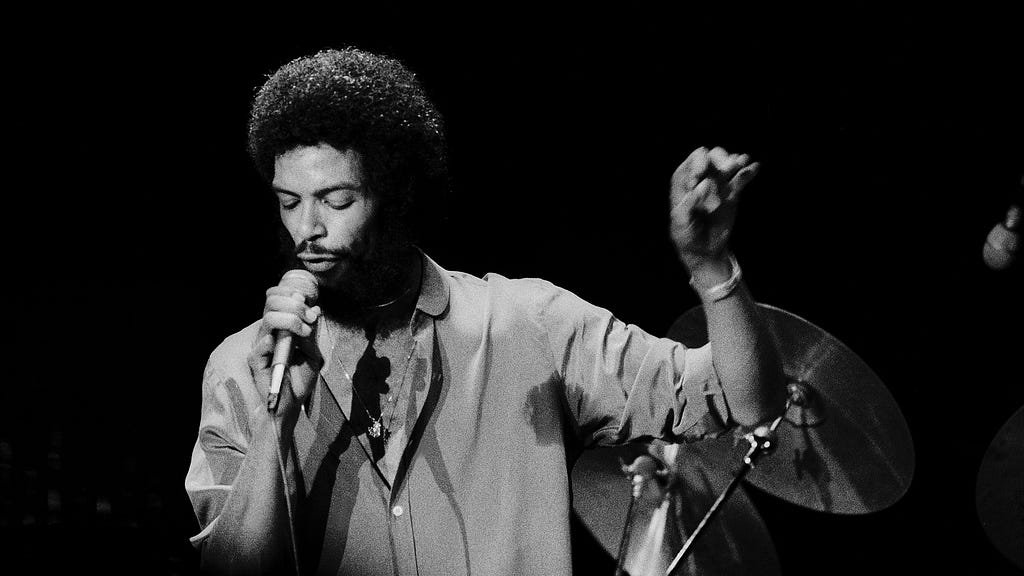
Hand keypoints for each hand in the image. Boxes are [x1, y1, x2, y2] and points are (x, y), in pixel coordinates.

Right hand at [247, 286, 322, 417]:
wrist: (291, 403)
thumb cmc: (300, 379)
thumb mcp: (313, 353)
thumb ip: (312, 333)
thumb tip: (315, 311)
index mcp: (280, 326)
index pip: (277, 297)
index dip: (291, 293)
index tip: (309, 304)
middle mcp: (269, 332)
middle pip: (272, 302)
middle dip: (295, 304)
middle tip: (309, 318)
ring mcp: (261, 345)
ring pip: (268, 319)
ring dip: (290, 319)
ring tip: (304, 332)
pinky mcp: (256, 362)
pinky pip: (259, 346)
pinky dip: (273, 340)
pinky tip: (286, 346)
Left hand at [669, 146, 758, 268]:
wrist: (705, 250)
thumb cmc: (687, 236)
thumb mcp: (681, 224)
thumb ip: (688, 205)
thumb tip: (704, 183)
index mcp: (682, 186)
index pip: (688, 167)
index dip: (695, 165)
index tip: (701, 174)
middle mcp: (700, 181)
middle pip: (708, 160)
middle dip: (717, 159)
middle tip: (726, 167)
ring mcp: (717, 185)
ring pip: (725, 166)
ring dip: (734, 161)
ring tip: (741, 162)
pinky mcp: (732, 193)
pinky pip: (740, 180)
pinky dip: (748, 172)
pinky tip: (755, 167)